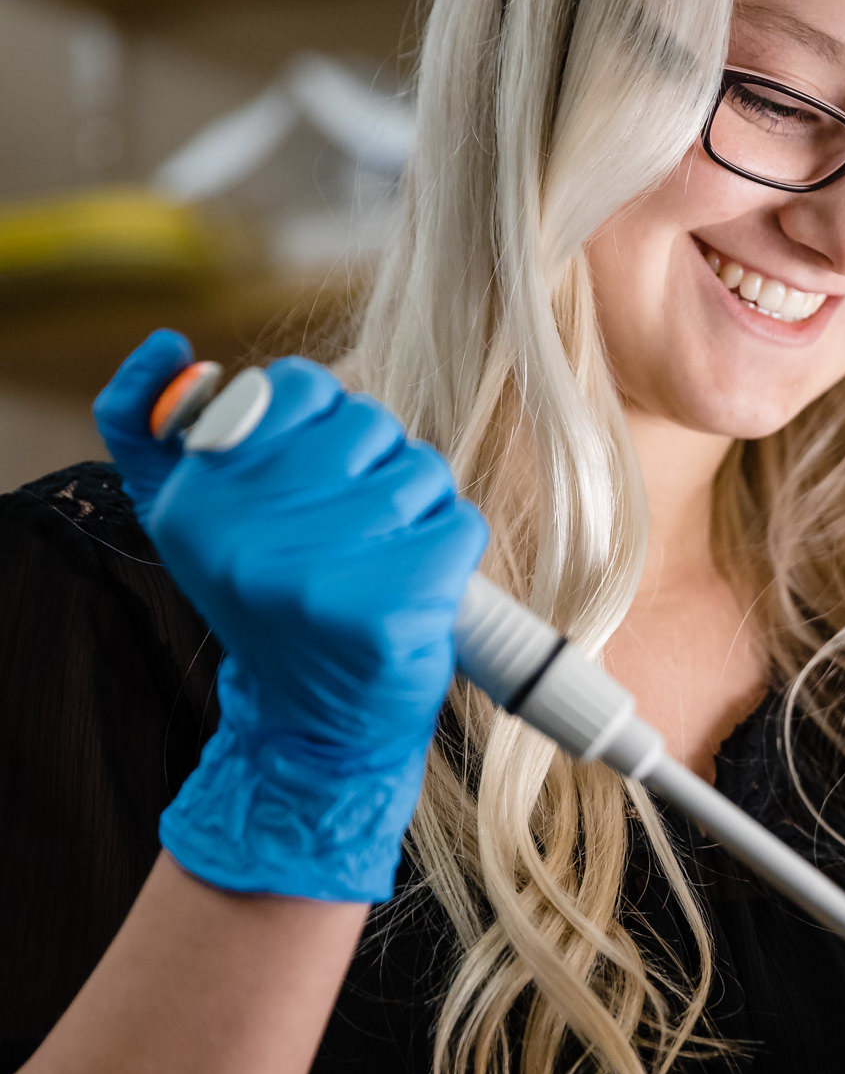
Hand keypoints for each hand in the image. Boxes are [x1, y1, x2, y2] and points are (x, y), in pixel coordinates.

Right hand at [94, 337, 486, 901]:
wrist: (310, 729)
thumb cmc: (270, 605)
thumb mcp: (195, 521)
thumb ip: (156, 430)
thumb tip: (169, 344)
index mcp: (196, 499)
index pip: (297, 385)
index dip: (328, 420)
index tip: (319, 473)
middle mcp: (246, 534)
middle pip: (369, 424)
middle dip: (378, 466)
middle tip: (357, 531)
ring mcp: (318, 575)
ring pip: (420, 471)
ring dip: (421, 508)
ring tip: (386, 559)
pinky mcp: (388, 612)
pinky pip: (460, 524)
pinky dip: (453, 550)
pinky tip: (417, 591)